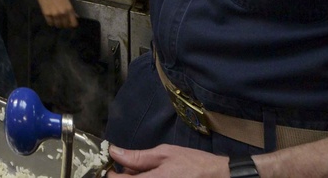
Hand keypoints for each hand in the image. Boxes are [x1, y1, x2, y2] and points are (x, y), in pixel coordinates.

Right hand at [36, 0, 77, 27]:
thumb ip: (71, 9)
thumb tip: (76, 16)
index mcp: (69, 9)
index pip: (73, 23)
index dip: (72, 24)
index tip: (70, 23)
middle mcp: (63, 13)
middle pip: (65, 25)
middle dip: (65, 24)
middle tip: (62, 21)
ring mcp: (54, 15)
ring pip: (58, 25)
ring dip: (58, 23)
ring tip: (56, 19)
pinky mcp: (47, 15)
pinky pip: (50, 23)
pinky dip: (51, 22)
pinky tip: (51, 18)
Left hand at [108, 144, 231, 177]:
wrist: (217, 177)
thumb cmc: (192, 163)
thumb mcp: (165, 154)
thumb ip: (138, 156)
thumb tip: (114, 152)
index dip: (110, 174)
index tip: (110, 166)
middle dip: (124, 177)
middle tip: (129, 167)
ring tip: (144, 171)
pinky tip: (152, 176)